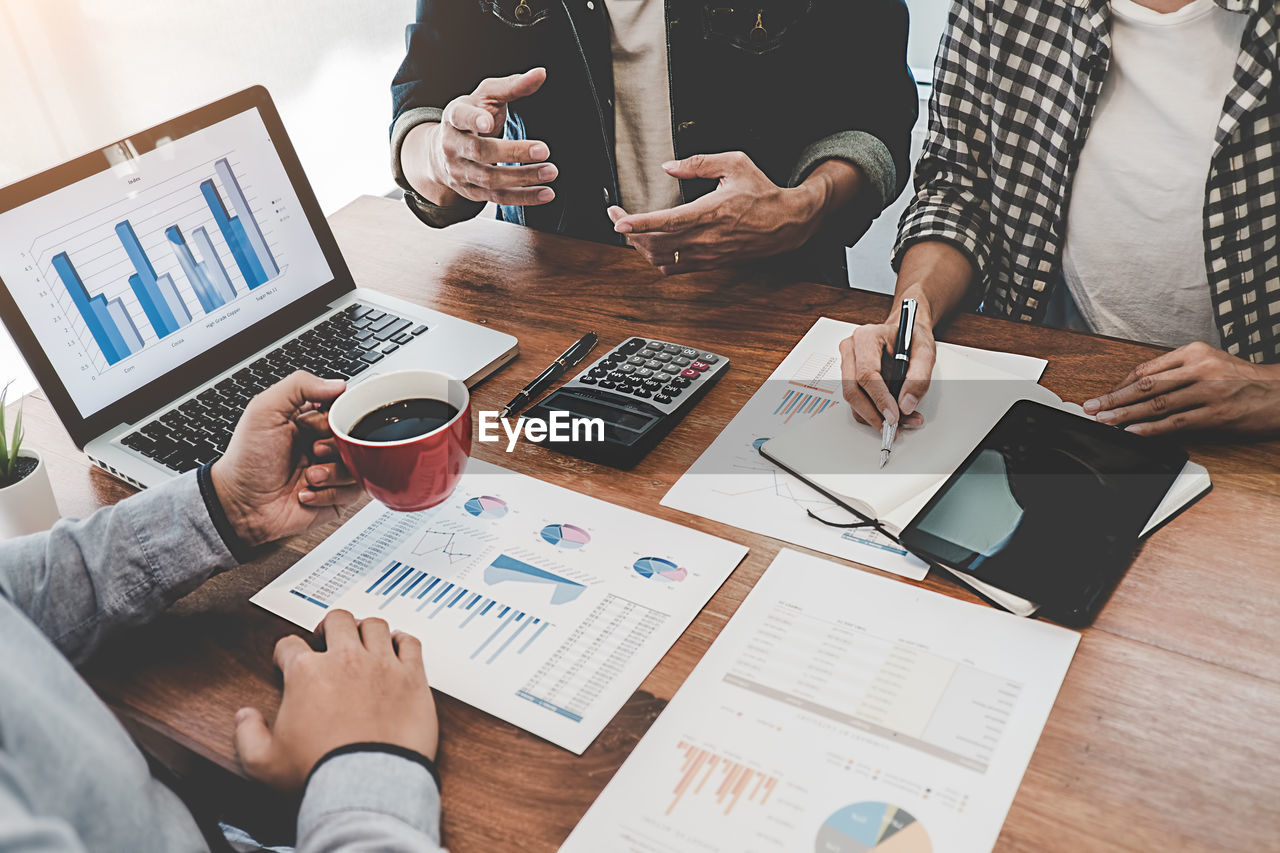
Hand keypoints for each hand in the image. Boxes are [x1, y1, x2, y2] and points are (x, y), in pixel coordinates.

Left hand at [210, 371, 361, 546]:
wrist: (240, 505)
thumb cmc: (246, 460)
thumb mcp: (265, 410)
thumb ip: (299, 386)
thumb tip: (339, 384)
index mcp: (310, 421)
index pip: (345, 410)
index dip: (337, 417)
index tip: (317, 426)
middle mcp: (323, 444)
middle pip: (357, 438)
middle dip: (337, 446)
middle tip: (315, 450)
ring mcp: (331, 471)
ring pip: (359, 466)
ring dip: (333, 473)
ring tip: (309, 476)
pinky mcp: (336, 497)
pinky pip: (353, 493)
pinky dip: (329, 494)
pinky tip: (306, 493)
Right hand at [234, 610, 438, 793]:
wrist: (366, 785)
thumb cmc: (319, 773)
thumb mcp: (263, 762)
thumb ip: (247, 735)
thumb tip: (244, 717)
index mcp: (306, 673)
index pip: (289, 645)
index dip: (285, 652)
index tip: (288, 660)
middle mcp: (345, 659)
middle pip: (337, 620)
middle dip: (329, 627)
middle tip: (329, 639)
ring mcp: (381, 665)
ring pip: (375, 626)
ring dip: (366, 630)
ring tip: (364, 641)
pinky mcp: (412, 676)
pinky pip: (410, 643)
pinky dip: (403, 641)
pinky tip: (398, 647)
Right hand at [418, 67, 556, 206]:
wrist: (441, 151)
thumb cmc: (471, 116)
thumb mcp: (486, 96)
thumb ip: (512, 86)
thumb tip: (541, 73)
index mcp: (454, 117)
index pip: (460, 117)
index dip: (472, 119)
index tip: (488, 122)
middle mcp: (453, 146)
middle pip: (481, 151)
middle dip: (513, 152)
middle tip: (544, 150)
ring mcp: (461, 172)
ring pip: (491, 179)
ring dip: (523, 177)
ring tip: (551, 171)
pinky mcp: (472, 192)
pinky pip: (499, 198)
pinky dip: (524, 197)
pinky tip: (546, 193)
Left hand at [608, 152, 838, 274]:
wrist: (785, 223)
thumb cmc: (762, 192)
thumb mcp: (734, 163)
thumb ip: (699, 163)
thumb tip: (669, 167)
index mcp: (709, 212)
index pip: (666, 221)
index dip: (639, 222)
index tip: (619, 219)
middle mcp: (706, 238)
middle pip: (656, 242)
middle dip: (630, 231)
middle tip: (618, 216)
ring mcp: (706, 254)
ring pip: (661, 258)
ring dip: (641, 246)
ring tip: (632, 230)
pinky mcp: (709, 264)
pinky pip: (674, 268)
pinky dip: (657, 258)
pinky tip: (652, 246)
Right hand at [839, 299, 935, 429]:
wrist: (906, 332)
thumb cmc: (912, 337)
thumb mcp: (925, 351)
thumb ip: (919, 378)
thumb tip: (906, 405)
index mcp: (866, 337)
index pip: (866, 374)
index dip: (879, 399)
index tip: (893, 416)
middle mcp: (851, 349)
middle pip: (852, 389)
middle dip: (872, 413)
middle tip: (892, 427)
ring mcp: (847, 362)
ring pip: (853, 398)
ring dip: (874, 415)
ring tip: (901, 420)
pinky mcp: (850, 376)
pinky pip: (856, 400)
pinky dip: (873, 412)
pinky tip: (892, 414)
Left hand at [1084, 341, 1279, 436]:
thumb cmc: (1243, 379)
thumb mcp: (1210, 364)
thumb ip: (1178, 373)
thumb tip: (1140, 390)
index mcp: (1193, 352)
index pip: (1146, 369)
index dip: (1120, 384)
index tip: (1104, 395)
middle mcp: (1199, 368)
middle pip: (1145, 384)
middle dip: (1113, 398)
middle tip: (1091, 407)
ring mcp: (1208, 390)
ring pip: (1156, 403)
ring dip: (1125, 414)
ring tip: (1105, 420)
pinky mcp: (1216, 413)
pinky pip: (1176, 422)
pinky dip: (1151, 428)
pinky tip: (1133, 432)